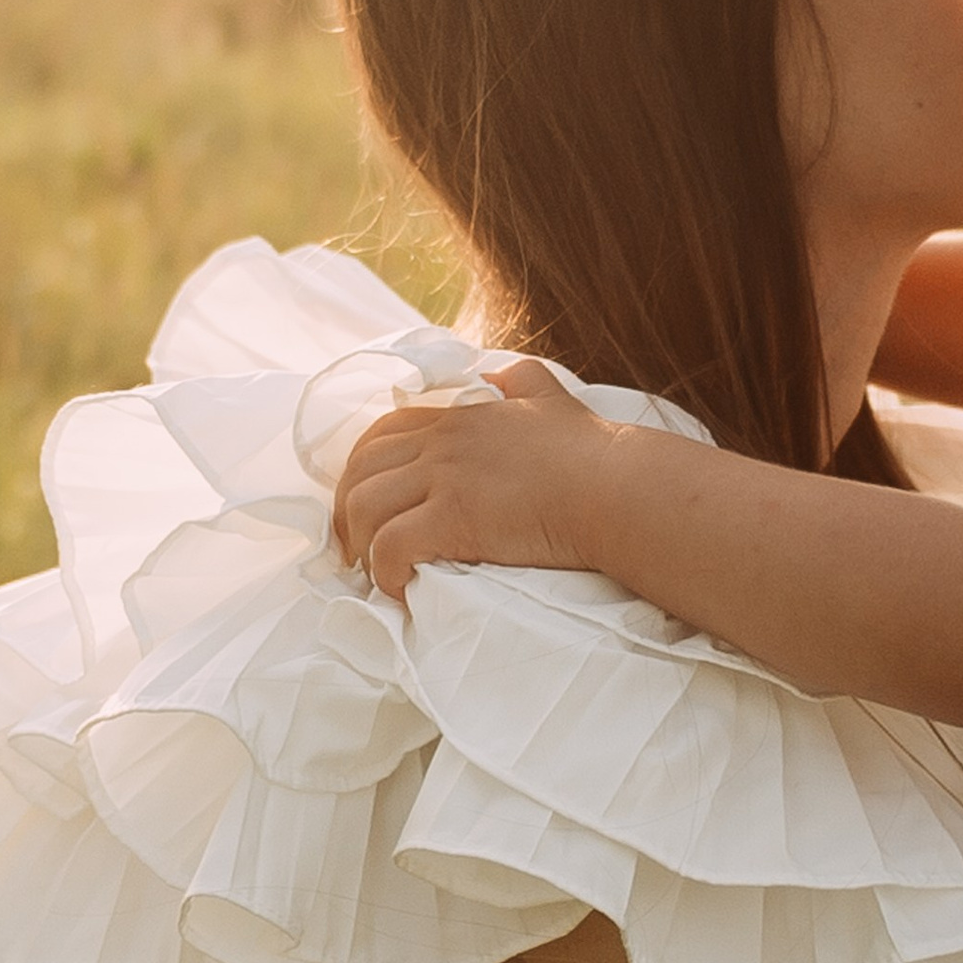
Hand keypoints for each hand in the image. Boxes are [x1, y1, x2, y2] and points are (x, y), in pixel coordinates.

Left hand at [331, 361, 608, 600]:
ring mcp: (445, 479)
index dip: (362, 469)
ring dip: (360, 544)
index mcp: (460, 419)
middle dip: (347, 509)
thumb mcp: (553, 398)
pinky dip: (385, 572)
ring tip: (374, 572)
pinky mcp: (453, 519)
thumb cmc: (593, 452)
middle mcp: (444, 444)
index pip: (383, 432)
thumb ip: (524, 381)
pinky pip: (390, 548)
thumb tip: (504, 373)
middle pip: (360, 468)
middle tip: (357, 546)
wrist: (615, 488)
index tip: (367, 504)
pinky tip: (400, 590)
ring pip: (364, 507)